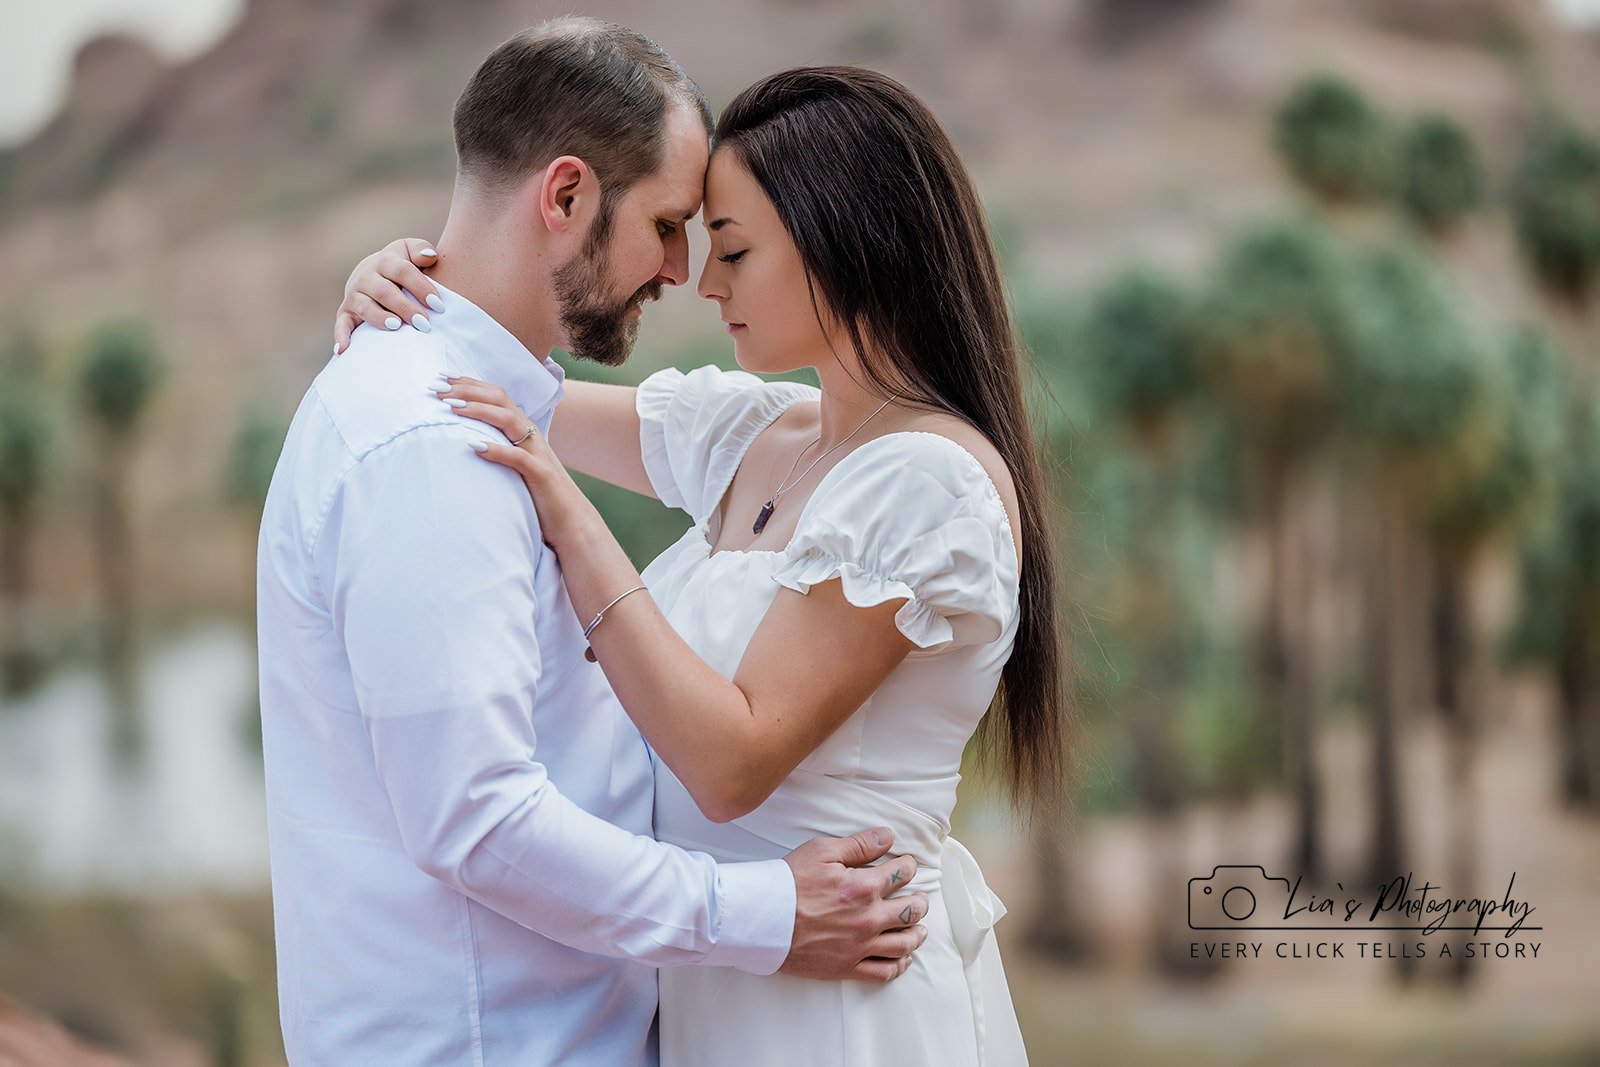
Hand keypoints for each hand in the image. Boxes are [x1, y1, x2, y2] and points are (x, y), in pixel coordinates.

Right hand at [334, 237, 443, 354]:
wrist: (373, 274)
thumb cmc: (401, 266)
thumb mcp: (409, 252)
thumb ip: (420, 250)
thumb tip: (429, 256)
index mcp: (385, 261)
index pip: (403, 271)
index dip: (421, 287)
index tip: (439, 306)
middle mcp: (366, 277)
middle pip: (385, 291)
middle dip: (405, 307)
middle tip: (424, 324)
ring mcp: (355, 295)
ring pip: (365, 307)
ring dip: (379, 318)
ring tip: (396, 326)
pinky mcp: (346, 312)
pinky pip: (341, 324)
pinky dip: (341, 336)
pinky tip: (344, 350)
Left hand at [437, 377, 594, 548]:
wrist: (572, 521)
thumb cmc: (538, 495)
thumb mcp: (516, 466)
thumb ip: (498, 449)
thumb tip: (466, 441)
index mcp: (524, 431)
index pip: (496, 397)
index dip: (470, 384)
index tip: (442, 379)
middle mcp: (531, 436)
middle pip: (500, 400)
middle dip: (468, 390)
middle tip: (437, 389)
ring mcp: (537, 453)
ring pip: (508, 420)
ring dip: (478, 411)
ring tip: (451, 408)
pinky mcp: (541, 474)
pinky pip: (519, 457)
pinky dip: (497, 450)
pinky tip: (475, 446)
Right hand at [780, 827, 929, 982]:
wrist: (761, 920)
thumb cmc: (787, 882)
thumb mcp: (821, 852)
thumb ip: (858, 845)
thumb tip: (887, 836)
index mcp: (863, 887)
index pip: (901, 875)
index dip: (908, 867)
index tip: (908, 866)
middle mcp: (868, 918)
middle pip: (911, 911)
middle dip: (920, 901)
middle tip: (919, 898)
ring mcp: (860, 946)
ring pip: (904, 943)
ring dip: (917, 934)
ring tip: (920, 928)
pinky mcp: (847, 967)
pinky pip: (884, 971)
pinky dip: (899, 965)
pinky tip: (903, 958)